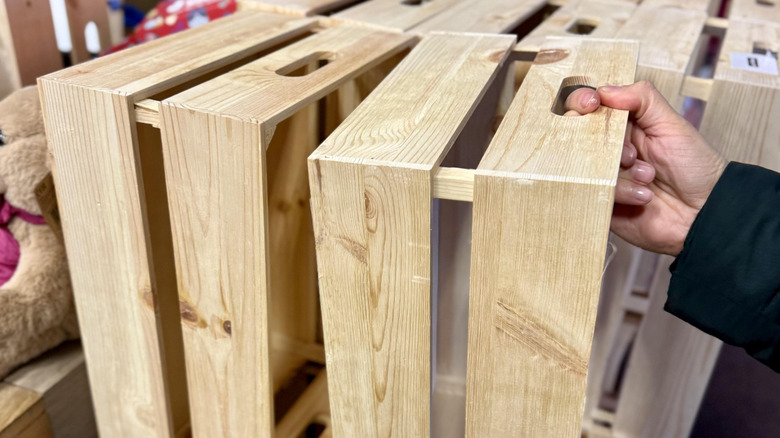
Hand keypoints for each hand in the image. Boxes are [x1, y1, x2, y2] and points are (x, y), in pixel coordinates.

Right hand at [562, 82, 725, 254]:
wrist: (703, 211)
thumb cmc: (694, 167)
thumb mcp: (672, 124)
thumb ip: (642, 99)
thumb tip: (604, 89)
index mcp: (622, 126)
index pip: (587, 107)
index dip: (582, 102)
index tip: (591, 104)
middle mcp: (607, 149)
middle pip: (577, 134)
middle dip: (606, 144)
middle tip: (632, 154)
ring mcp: (602, 175)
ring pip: (585, 164)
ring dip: (621, 171)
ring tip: (648, 178)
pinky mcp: (600, 200)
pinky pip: (592, 191)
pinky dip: (621, 192)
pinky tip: (642, 196)